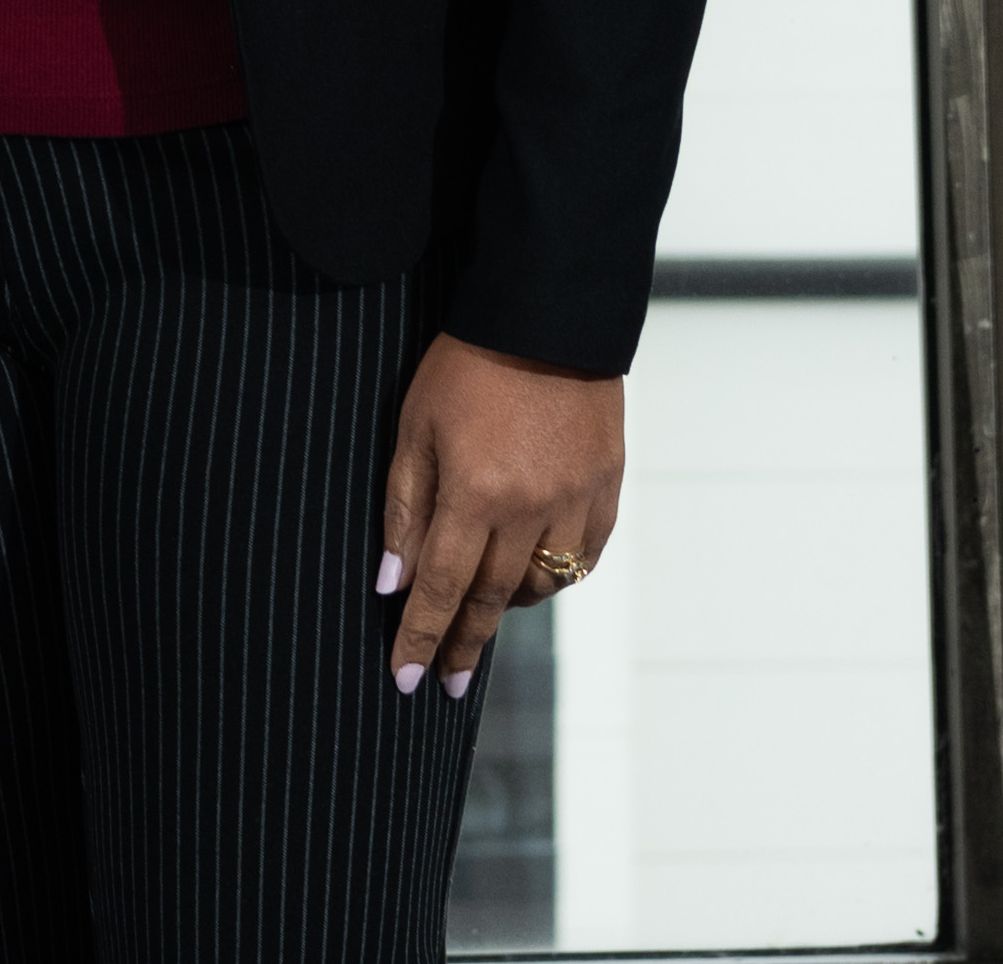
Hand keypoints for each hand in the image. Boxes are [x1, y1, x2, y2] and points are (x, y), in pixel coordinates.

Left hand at [378, 332, 621, 701]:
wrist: (547, 319)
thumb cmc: (466, 367)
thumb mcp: (415, 428)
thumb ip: (405, 509)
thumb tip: (393, 581)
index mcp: (475, 492)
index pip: (442, 587)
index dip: (423, 638)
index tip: (408, 681)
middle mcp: (531, 508)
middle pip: (491, 598)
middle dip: (464, 644)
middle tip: (449, 684)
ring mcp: (577, 503)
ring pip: (541, 584)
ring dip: (506, 605)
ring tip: (479, 614)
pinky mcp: (608, 491)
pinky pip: (583, 558)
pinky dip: (554, 575)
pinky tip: (531, 576)